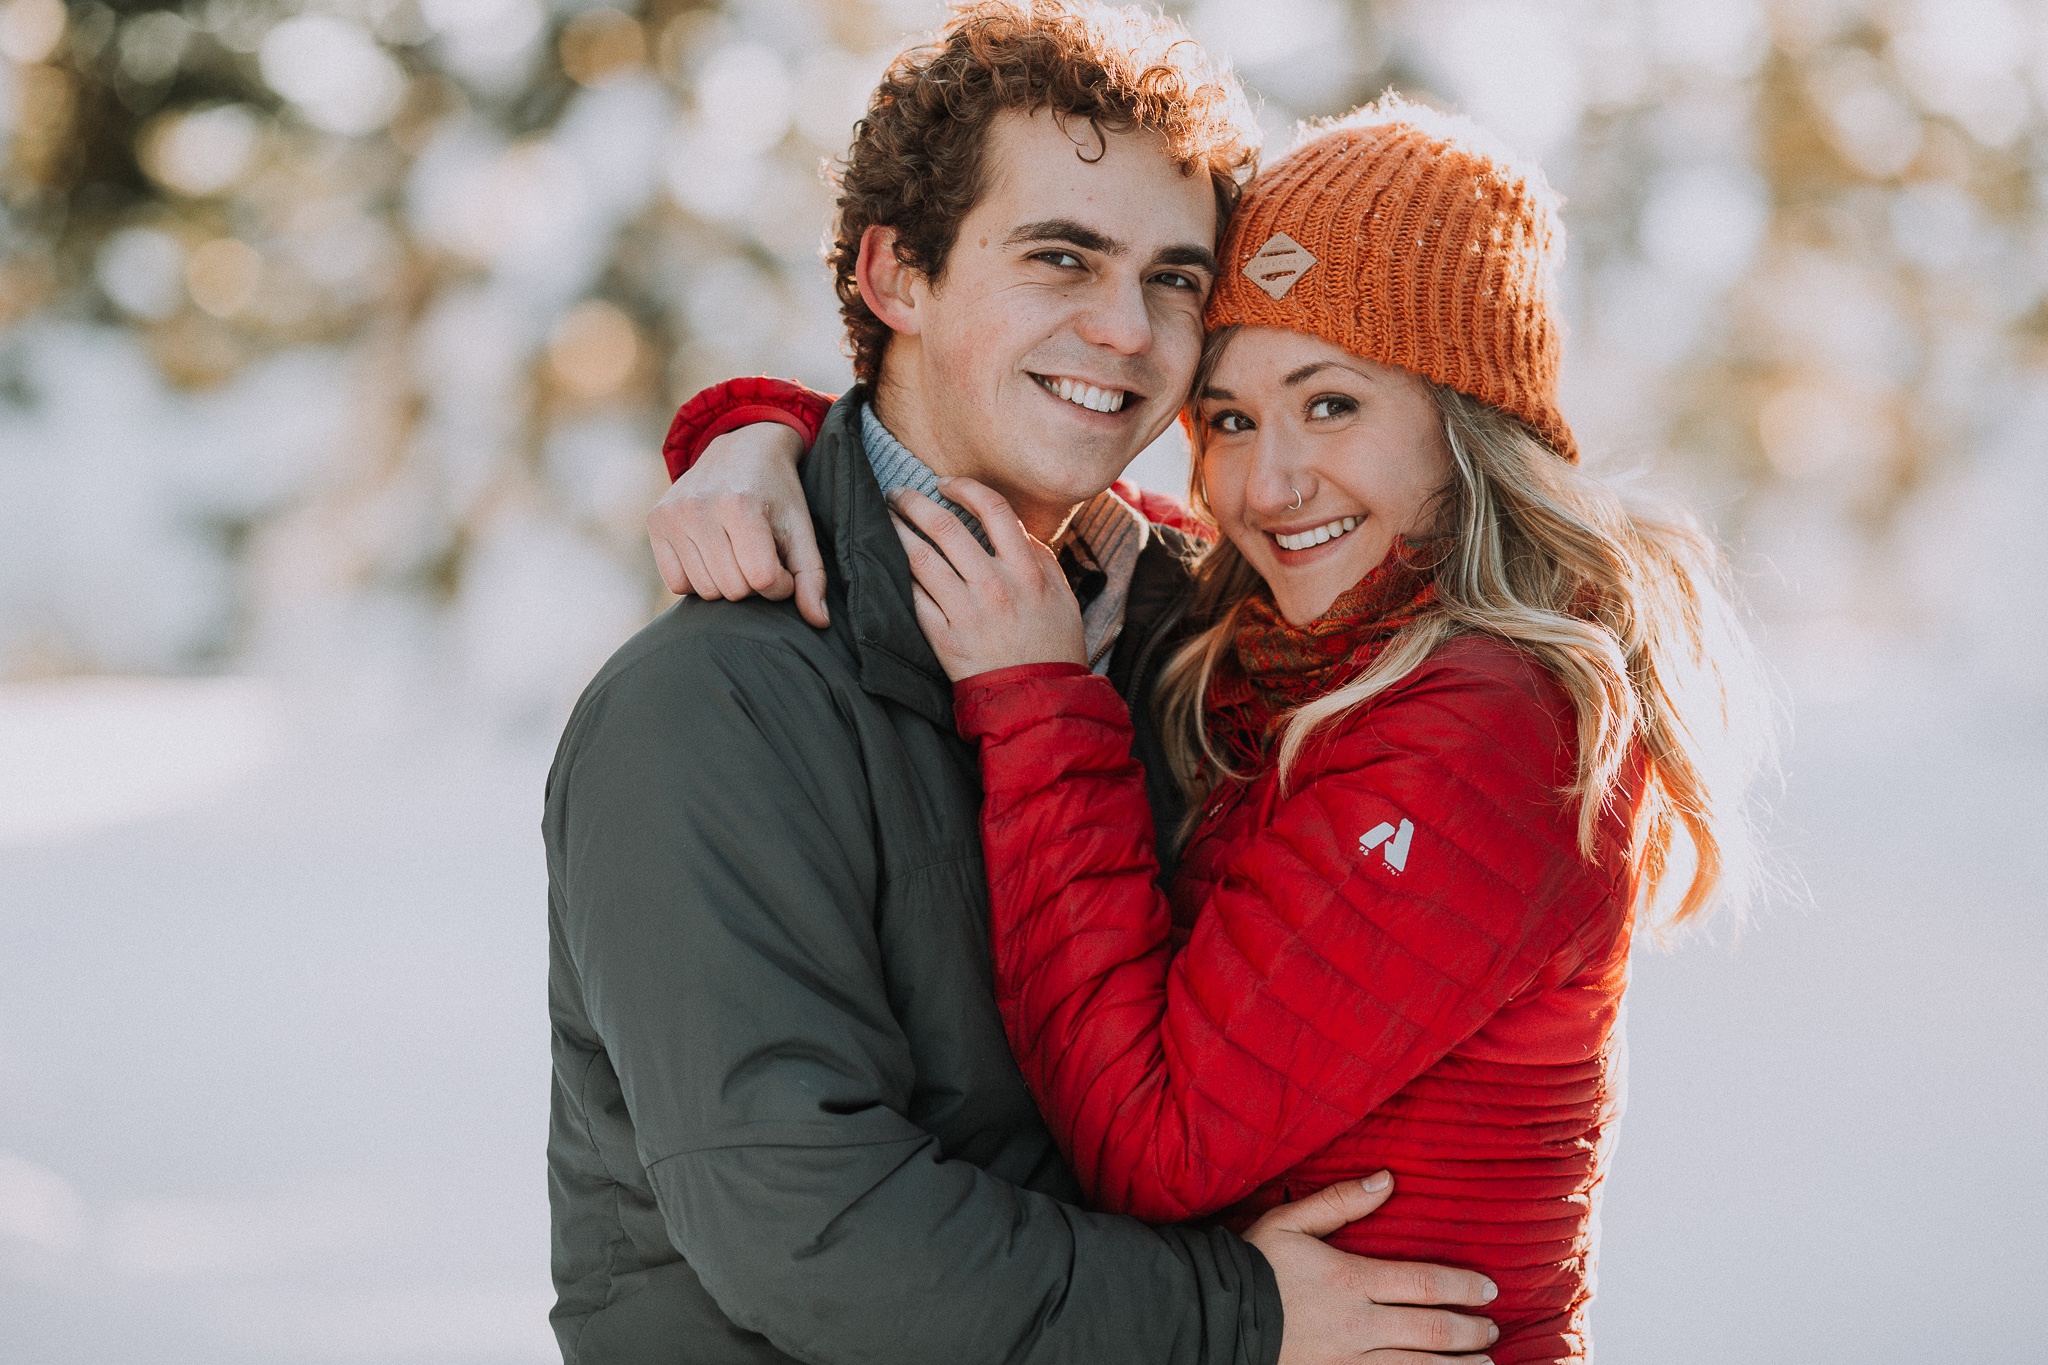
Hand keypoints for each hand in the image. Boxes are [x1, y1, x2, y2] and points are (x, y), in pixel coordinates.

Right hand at [646, 421, 828, 627]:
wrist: (741, 448)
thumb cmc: (776, 493)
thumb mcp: (800, 529)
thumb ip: (811, 576)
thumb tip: (820, 623)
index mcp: (741, 506)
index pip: (762, 580)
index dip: (780, 584)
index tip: (784, 568)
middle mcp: (700, 509)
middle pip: (733, 589)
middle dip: (754, 584)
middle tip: (760, 557)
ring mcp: (672, 516)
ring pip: (706, 591)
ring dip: (728, 583)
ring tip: (737, 554)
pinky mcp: (655, 523)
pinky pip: (677, 584)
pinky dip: (699, 580)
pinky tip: (713, 556)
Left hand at [889, 476, 1084, 681]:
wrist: (1038, 700)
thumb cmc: (1053, 646)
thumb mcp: (1062, 595)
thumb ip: (1039, 557)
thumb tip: (1012, 529)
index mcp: (1027, 570)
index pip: (993, 509)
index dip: (964, 488)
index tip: (945, 483)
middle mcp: (994, 586)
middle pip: (945, 526)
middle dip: (914, 502)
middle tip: (898, 494)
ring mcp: (966, 612)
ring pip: (920, 558)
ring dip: (897, 531)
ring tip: (885, 519)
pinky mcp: (944, 637)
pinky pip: (914, 597)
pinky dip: (899, 575)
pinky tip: (889, 563)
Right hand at [1247, 1174, 1498, 1364]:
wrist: (1214, 1315)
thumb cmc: (1254, 1263)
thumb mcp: (1290, 1221)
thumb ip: (1340, 1201)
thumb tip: (1386, 1180)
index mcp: (1350, 1279)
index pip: (1422, 1283)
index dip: (1461, 1286)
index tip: (1489, 1289)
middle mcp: (1357, 1324)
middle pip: (1430, 1329)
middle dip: (1469, 1331)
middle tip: (1493, 1329)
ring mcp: (1348, 1360)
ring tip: (1485, 1363)